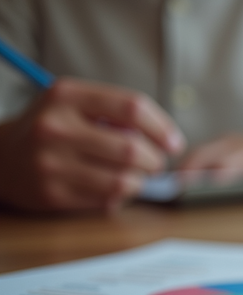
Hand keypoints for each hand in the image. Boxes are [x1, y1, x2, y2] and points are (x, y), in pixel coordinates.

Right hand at [0, 78, 184, 211]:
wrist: (3, 157)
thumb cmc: (55, 128)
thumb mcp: (76, 104)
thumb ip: (117, 113)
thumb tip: (167, 140)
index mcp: (66, 95)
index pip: (132, 107)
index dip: (162, 128)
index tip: (174, 143)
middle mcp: (55, 127)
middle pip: (132, 149)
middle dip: (155, 161)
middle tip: (155, 164)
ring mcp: (51, 162)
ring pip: (124, 180)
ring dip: (141, 182)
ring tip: (136, 176)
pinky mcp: (52, 193)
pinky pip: (107, 200)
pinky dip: (119, 196)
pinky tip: (110, 188)